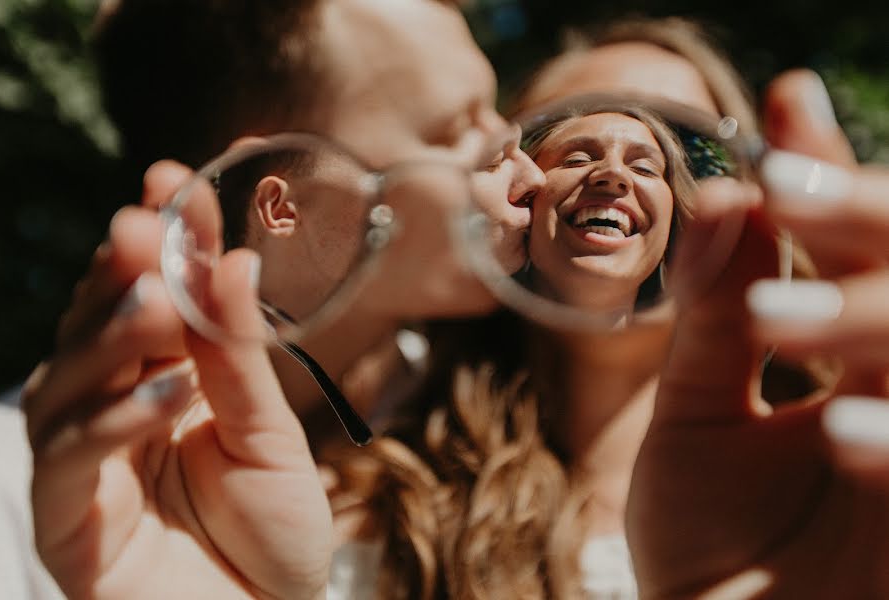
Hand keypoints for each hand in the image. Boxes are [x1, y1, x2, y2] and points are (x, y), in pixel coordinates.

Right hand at [23, 161, 332, 599]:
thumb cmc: (269, 531)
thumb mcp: (267, 434)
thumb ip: (239, 358)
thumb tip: (232, 261)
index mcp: (164, 376)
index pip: (153, 291)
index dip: (162, 237)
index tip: (173, 179)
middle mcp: (115, 404)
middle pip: (99, 320)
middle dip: (126, 270)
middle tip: (149, 226)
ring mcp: (85, 456)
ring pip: (71, 375)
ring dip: (114, 333)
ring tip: (161, 300)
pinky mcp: (67, 514)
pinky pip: (72, 453)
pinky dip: (117, 416)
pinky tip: (168, 390)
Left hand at [627, 70, 888, 598]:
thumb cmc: (707, 552)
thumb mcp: (695, 424)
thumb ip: (712, 321)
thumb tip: (721, 194)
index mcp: (856, 367)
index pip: (851, 254)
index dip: (825, 181)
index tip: (782, 106)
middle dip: (858, 224)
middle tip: (784, 187)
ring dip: (866, 317)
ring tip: (772, 315)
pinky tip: (840, 433)